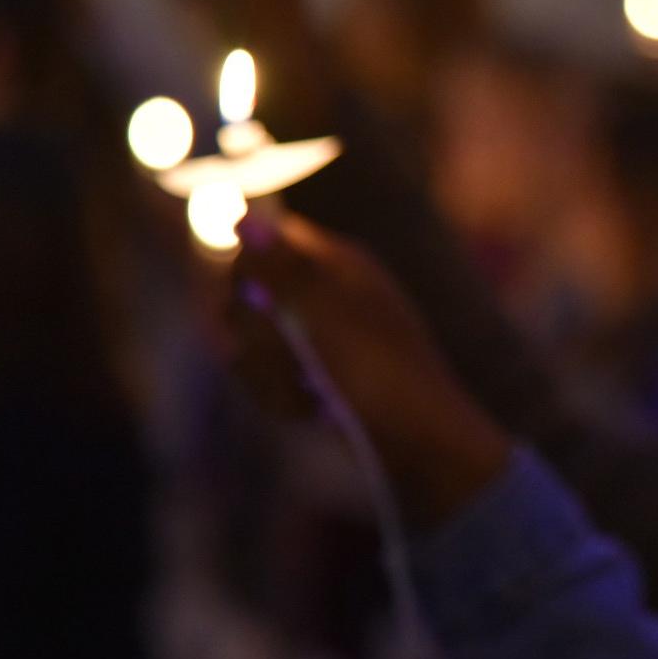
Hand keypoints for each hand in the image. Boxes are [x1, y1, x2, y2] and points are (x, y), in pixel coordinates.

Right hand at [229, 213, 509, 528]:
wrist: (418, 443)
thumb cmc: (379, 372)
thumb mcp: (324, 314)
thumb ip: (278, 266)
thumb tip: (240, 215)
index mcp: (337, 263)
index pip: (258, 242)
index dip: (239, 275)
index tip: (243, 305)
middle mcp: (325, 291)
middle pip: (244, 296)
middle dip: (255, 339)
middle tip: (296, 359)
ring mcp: (318, 334)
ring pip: (249, 344)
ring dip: (270, 376)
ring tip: (311, 393)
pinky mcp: (313, 373)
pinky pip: (267, 378)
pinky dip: (283, 398)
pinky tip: (311, 411)